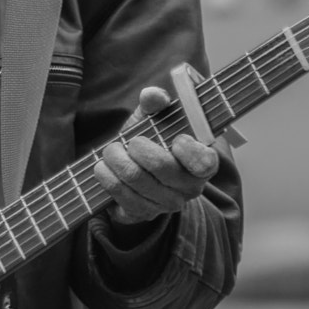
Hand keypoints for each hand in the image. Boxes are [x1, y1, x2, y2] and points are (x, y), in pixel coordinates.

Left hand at [93, 86, 222, 224]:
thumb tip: (153, 95)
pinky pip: (121, 196)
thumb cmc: (151, 140)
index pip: (205, 162)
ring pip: (136, 180)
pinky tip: (103, 168)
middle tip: (128, 141)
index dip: (189, 151)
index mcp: (202, 161)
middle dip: (137, 148)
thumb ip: (155, 103)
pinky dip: (106, 177)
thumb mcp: (154, 118)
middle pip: (162, 167)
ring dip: (115, 160)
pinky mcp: (144, 213)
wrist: (134, 170)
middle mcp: (189, 187)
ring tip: (110, 151)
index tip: (175, 139)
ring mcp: (167, 203)